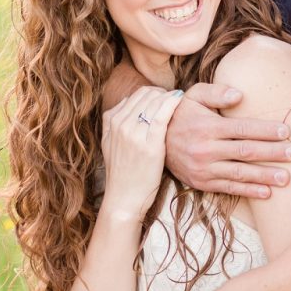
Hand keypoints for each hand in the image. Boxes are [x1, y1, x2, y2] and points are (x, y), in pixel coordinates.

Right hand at [101, 86, 184, 219]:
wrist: (124, 197)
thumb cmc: (123, 172)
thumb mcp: (109, 143)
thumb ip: (114, 121)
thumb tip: (128, 101)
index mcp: (111, 121)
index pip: (136, 95)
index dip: (154, 93)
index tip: (165, 99)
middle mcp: (120, 124)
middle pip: (146, 95)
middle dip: (163, 94)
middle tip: (175, 99)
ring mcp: (133, 133)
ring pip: (155, 101)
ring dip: (170, 97)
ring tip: (180, 101)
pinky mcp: (149, 144)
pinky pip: (162, 115)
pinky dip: (173, 104)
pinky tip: (181, 102)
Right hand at [166, 82, 290, 199]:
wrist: (154, 141)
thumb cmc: (181, 114)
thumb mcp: (193, 96)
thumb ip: (216, 92)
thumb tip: (240, 95)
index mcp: (207, 127)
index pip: (242, 129)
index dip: (266, 130)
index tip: (287, 131)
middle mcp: (205, 149)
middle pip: (245, 152)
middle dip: (272, 153)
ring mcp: (203, 168)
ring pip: (239, 173)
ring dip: (264, 176)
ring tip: (286, 178)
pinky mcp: (202, 183)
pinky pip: (229, 188)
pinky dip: (248, 191)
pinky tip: (267, 192)